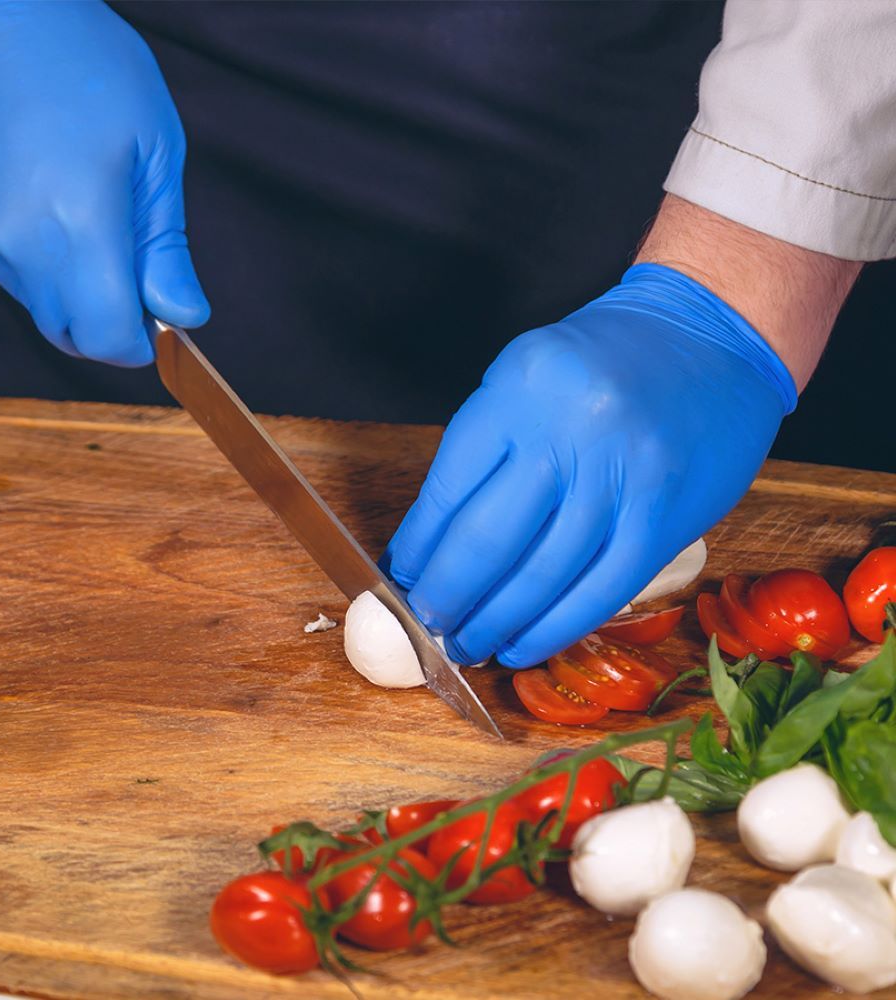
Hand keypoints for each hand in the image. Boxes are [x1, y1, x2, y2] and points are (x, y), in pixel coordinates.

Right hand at [0, 0, 208, 364]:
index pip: (107, 339)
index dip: (137, 341)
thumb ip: (165, 248)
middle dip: (106, 319)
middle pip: (70, 333)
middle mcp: (18, 244)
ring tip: (80, 210)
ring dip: (71, 287)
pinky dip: (34, 259)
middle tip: (127, 264)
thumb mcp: (153, 151)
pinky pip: (6, 272)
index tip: (154, 319)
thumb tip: (184, 315)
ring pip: (38, 305)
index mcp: (78, 226)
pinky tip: (41, 199)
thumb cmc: (81, 63)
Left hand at [384, 263, 796, 667]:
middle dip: (444, 598)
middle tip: (425, 625)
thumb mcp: (528, 373)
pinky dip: (552, 629)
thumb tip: (434, 541)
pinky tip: (521, 647)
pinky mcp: (664, 521)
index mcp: (521, 387)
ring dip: (493, 624)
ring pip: (540, 577)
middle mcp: (569, 432)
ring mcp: (623, 479)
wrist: (713, 339)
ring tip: (466, 646)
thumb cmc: (607, 359)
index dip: (417, 548)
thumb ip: (486, 448)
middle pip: (486, 541)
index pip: (448, 489)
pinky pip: (599, 592)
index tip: (399, 579)